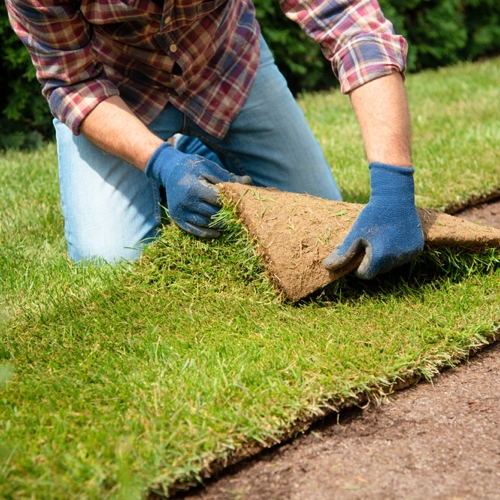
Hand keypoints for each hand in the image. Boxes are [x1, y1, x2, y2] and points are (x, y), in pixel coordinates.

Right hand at [145, 142, 251, 237]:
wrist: (169, 170)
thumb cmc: (192, 167)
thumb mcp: (209, 168)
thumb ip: (227, 177)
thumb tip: (248, 181)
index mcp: (194, 188)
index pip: (217, 200)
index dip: (229, 203)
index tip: (239, 204)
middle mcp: (186, 202)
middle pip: (212, 214)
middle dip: (227, 216)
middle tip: (239, 217)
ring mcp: (180, 212)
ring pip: (205, 223)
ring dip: (219, 226)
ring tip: (231, 224)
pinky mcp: (177, 218)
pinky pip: (194, 230)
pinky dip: (207, 233)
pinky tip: (218, 232)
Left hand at [323, 162, 423, 278]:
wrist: (395, 198)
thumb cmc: (372, 216)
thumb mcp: (354, 234)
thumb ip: (343, 253)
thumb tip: (329, 267)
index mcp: (379, 257)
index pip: (365, 274)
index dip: (358, 267)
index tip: (356, 255)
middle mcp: (396, 259)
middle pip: (378, 270)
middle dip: (370, 261)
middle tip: (367, 245)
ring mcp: (409, 255)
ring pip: (391, 264)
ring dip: (384, 257)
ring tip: (380, 239)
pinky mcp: (417, 249)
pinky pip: (403, 257)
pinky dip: (396, 252)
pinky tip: (392, 238)